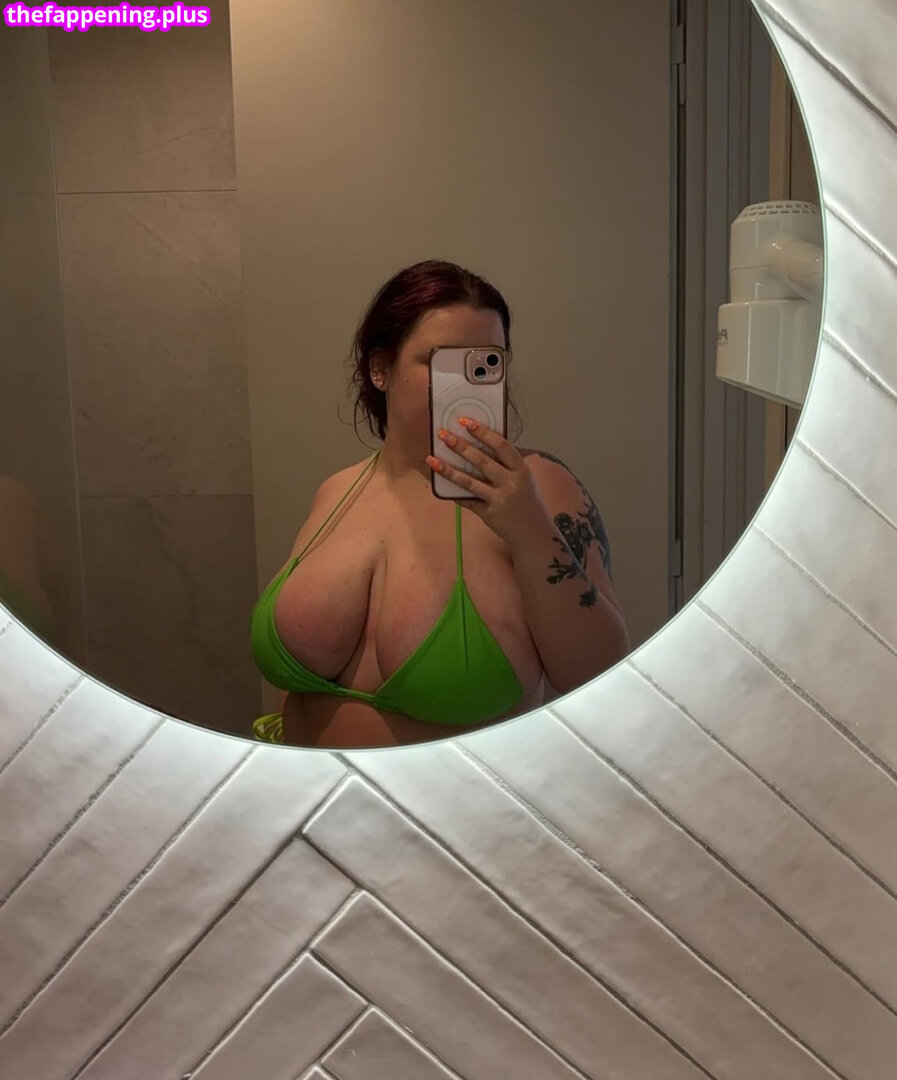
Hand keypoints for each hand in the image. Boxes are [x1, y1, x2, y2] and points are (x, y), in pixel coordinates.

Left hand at [426, 417, 549, 545]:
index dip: (482, 432)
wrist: (534, 532)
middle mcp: (511, 483)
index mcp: (521, 469)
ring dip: (448, 469)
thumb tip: (479, 445)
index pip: (500, 445)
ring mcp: (499, 500)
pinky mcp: (489, 514)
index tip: (465, 421)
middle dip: (460, 446)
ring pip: (469, 481)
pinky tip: (441, 484)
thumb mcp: (524, 479)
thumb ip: (507, 465)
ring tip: (432, 459)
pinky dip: (454, 493)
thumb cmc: (527, 501)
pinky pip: (467, 501)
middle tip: (443, 434)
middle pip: (482, 461)